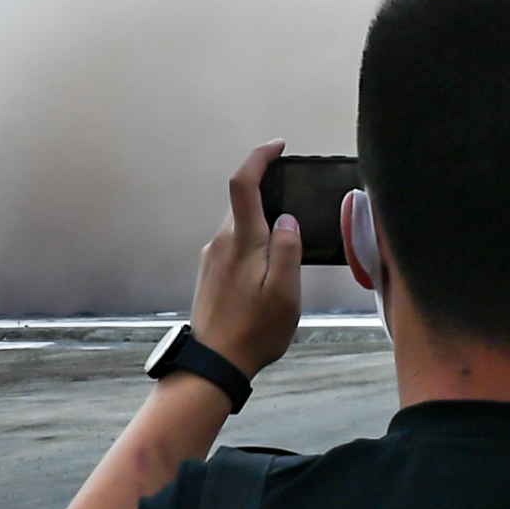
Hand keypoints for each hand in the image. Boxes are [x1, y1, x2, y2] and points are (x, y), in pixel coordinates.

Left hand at [190, 140, 301, 377]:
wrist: (214, 362)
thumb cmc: (254, 331)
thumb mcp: (285, 293)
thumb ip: (287, 250)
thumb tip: (286, 218)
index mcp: (241, 242)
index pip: (243, 184)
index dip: (259, 158)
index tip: (278, 146)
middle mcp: (221, 243)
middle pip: (243, 203)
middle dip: (269, 193)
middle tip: (298, 198)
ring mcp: (212, 257)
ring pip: (240, 225)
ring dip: (264, 223)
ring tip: (291, 241)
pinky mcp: (210, 272)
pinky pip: (235, 244)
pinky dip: (254, 242)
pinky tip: (271, 265)